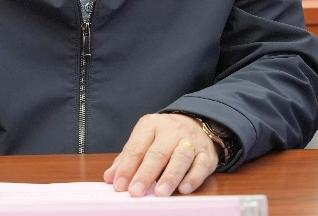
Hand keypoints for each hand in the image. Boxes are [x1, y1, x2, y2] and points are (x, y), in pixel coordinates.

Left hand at [103, 113, 217, 196]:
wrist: (195, 123)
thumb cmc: (164, 137)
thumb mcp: (144, 140)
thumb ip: (127, 159)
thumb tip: (110, 177)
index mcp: (151, 125)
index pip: (136, 147)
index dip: (127, 167)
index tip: (120, 186)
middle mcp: (171, 130)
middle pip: (157, 153)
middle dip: (145, 174)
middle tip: (136, 192)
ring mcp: (191, 141)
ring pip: (181, 157)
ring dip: (170, 176)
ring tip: (160, 193)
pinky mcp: (206, 153)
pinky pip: (201, 165)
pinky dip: (193, 178)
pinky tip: (184, 189)